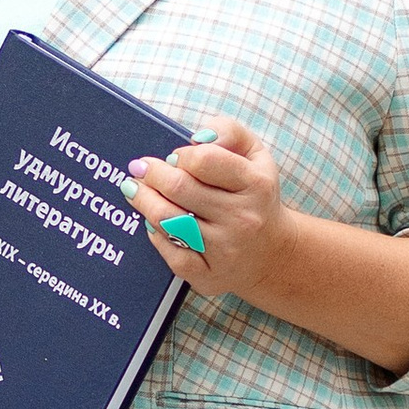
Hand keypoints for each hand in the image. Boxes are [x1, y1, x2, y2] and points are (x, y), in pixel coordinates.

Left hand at [123, 118, 285, 299]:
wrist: (274, 254)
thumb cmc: (256, 196)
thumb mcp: (256, 156)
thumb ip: (229, 132)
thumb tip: (196, 136)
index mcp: (255, 184)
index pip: (204, 160)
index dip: (181, 155)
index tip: (173, 157)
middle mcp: (243, 218)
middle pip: (179, 188)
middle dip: (152, 174)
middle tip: (139, 168)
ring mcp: (226, 250)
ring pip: (169, 221)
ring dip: (144, 201)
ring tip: (134, 190)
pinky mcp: (210, 276)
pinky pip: (171, 254)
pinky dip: (155, 236)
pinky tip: (152, 223)